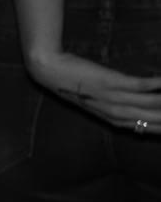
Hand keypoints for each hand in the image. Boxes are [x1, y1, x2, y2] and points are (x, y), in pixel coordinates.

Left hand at [27, 45, 160, 133]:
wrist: (51, 71)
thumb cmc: (78, 85)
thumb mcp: (101, 103)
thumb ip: (123, 109)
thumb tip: (144, 109)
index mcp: (116, 121)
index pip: (151, 130)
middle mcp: (117, 114)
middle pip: (156, 120)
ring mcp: (115, 99)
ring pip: (153, 105)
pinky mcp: (112, 83)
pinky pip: (142, 86)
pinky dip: (158, 84)